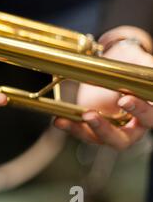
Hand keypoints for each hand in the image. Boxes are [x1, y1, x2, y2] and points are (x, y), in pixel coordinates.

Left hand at [54, 26, 152, 149]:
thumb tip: (152, 72)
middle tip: (90, 115)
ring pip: (99, 139)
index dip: (140, 111)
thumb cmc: (134, 63)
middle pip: (123, 140)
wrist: (115, 64)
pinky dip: (70, 127)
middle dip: (106, 130)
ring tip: (68, 119)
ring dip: (84, 131)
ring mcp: (111, 129)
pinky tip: (58, 121)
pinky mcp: (93, 127)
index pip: (151, 118)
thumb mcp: (142, 62)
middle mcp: (132, 127)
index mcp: (150, 113)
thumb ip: (149, 70)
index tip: (124, 99)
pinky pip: (82, 132)